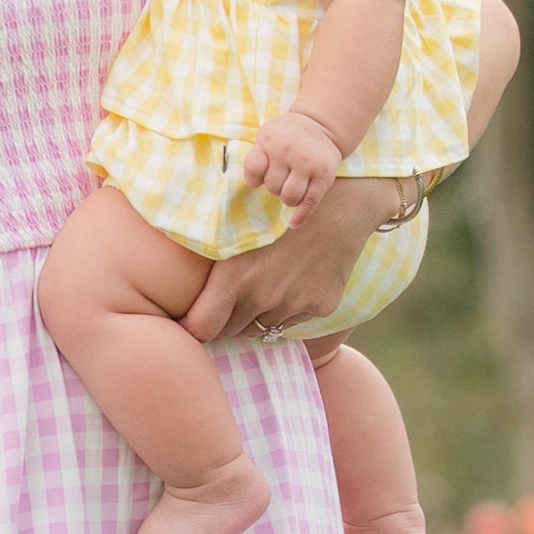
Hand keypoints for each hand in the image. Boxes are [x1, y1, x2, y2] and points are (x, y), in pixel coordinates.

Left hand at [183, 176, 403, 342]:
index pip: (200, 329)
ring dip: (256, 315)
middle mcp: (263, 297)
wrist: (341, 201)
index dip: (192, 328)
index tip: (193, 320)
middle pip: (230, 331)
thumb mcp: (235, 229)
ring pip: (262, 328)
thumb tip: (191, 301)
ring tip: (263, 285)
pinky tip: (292, 281)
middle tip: (227, 303)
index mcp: (234, 278)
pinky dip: (285, 310)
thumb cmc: (278, 207)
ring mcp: (293, 304)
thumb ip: (212, 269)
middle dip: (224, 321)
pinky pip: (291, 322)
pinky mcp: (319, 307)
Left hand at [243, 109, 346, 212]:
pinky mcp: (325, 175)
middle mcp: (288, 150)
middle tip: (285, 174)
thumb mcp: (266, 137)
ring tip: (293, 186)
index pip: (254, 170)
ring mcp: (308, 163)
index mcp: (270, 140)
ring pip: (289, 198)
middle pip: (272, 187)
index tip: (263, 174)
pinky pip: (310, 202)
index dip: (256, 178)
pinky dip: (300, 216)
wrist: (319, 125)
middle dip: (276, 186)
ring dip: (288, 198)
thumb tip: (253, 184)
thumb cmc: (285, 137)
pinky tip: (293, 223)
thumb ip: (256, 158)